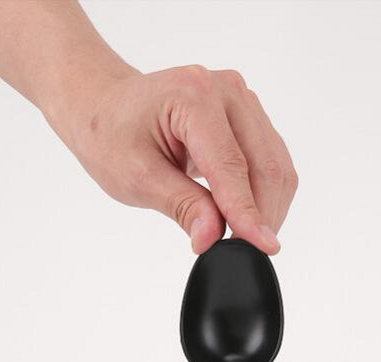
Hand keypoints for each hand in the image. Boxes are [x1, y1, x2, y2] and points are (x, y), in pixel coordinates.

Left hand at [46, 65, 297, 253]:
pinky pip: (271, 159)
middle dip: (263, 215)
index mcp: (193, 97)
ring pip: (276, 164)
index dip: (248, 212)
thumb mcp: (136, 177)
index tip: (264, 247)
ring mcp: (241, 99)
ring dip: (268, 206)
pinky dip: (264, 193)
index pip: (232, 166)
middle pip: (265, 165)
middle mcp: (225, 90)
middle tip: (247, 252)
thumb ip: (182, 206)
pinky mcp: (248, 114)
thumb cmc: (110, 134)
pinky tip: (246, 215)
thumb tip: (212, 237)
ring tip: (244, 237)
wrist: (104, 106)